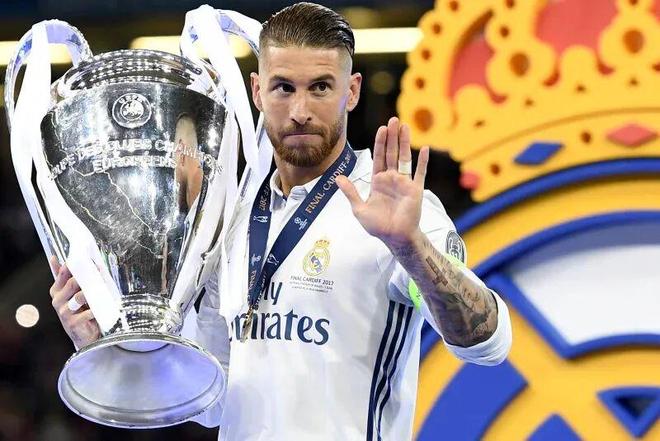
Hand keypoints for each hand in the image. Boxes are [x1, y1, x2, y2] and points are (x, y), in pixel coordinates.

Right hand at [49, 256, 100, 348]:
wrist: (84, 335)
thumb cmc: (79, 311)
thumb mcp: (71, 293)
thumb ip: (66, 278)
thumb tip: (56, 258)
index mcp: (56, 291)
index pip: (61, 274)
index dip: (72, 266)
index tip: (84, 259)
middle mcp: (58, 300)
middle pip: (71, 283)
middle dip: (86, 276)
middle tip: (98, 271)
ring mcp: (64, 312)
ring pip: (79, 297)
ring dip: (92, 292)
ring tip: (103, 289)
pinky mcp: (73, 323)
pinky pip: (87, 313)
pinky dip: (96, 309)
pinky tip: (101, 308)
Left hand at [337, 116, 428, 248]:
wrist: (395, 237)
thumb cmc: (378, 226)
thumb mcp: (359, 209)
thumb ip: (351, 192)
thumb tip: (337, 178)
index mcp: (378, 181)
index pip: (378, 157)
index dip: (380, 143)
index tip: (381, 128)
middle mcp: (392, 179)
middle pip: (391, 153)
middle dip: (392, 137)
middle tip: (394, 119)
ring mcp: (404, 183)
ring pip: (405, 158)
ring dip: (405, 142)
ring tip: (405, 126)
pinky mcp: (415, 189)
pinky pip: (420, 173)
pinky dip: (423, 162)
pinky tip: (425, 149)